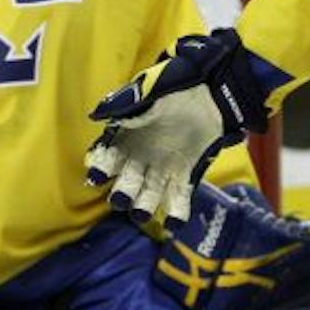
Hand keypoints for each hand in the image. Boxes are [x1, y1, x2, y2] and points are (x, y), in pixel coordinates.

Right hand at [86, 29, 267, 223]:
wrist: (212, 88)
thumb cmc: (176, 84)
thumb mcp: (148, 90)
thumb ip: (125, 104)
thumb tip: (97, 115)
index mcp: (124, 137)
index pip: (105, 156)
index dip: (100, 167)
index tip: (97, 175)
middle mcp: (139, 157)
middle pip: (125, 183)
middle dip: (121, 193)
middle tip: (121, 198)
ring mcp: (162, 169)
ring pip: (147, 196)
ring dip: (143, 207)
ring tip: (143, 213)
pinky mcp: (185, 176)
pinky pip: (179, 199)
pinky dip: (177, 213)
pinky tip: (175, 225)